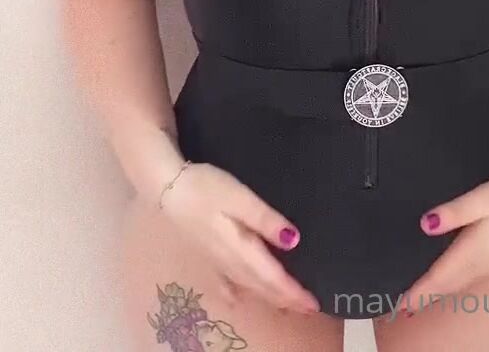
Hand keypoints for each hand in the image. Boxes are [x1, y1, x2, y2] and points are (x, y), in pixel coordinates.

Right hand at [159, 162, 320, 315]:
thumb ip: (266, 220)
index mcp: (242, 249)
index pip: (273, 278)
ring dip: (268, 296)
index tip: (314, 303)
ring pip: (248, 286)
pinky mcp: (206, 253)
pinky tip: (239, 298)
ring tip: (286, 304)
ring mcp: (217, 260)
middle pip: (263, 286)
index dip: (294, 292)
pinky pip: (227, 282)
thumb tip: (294, 240)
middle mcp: (230, 262)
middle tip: (309, 308)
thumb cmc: (206, 189)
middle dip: (286, 299)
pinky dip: (238, 292)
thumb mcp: (240, 197)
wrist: (167, 188)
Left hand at [399, 172, 488, 315]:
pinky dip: (454, 281)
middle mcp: (481, 263)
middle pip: (447, 285)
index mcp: (472, 251)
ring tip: (420, 294)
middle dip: (425, 296)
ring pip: (458, 283)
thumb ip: (454, 212)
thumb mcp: (483, 198)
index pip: (439, 278)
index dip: (418, 292)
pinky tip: (451, 275)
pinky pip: (470, 276)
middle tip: (403, 305)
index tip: (399, 305)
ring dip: (439, 290)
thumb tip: (425, 224)